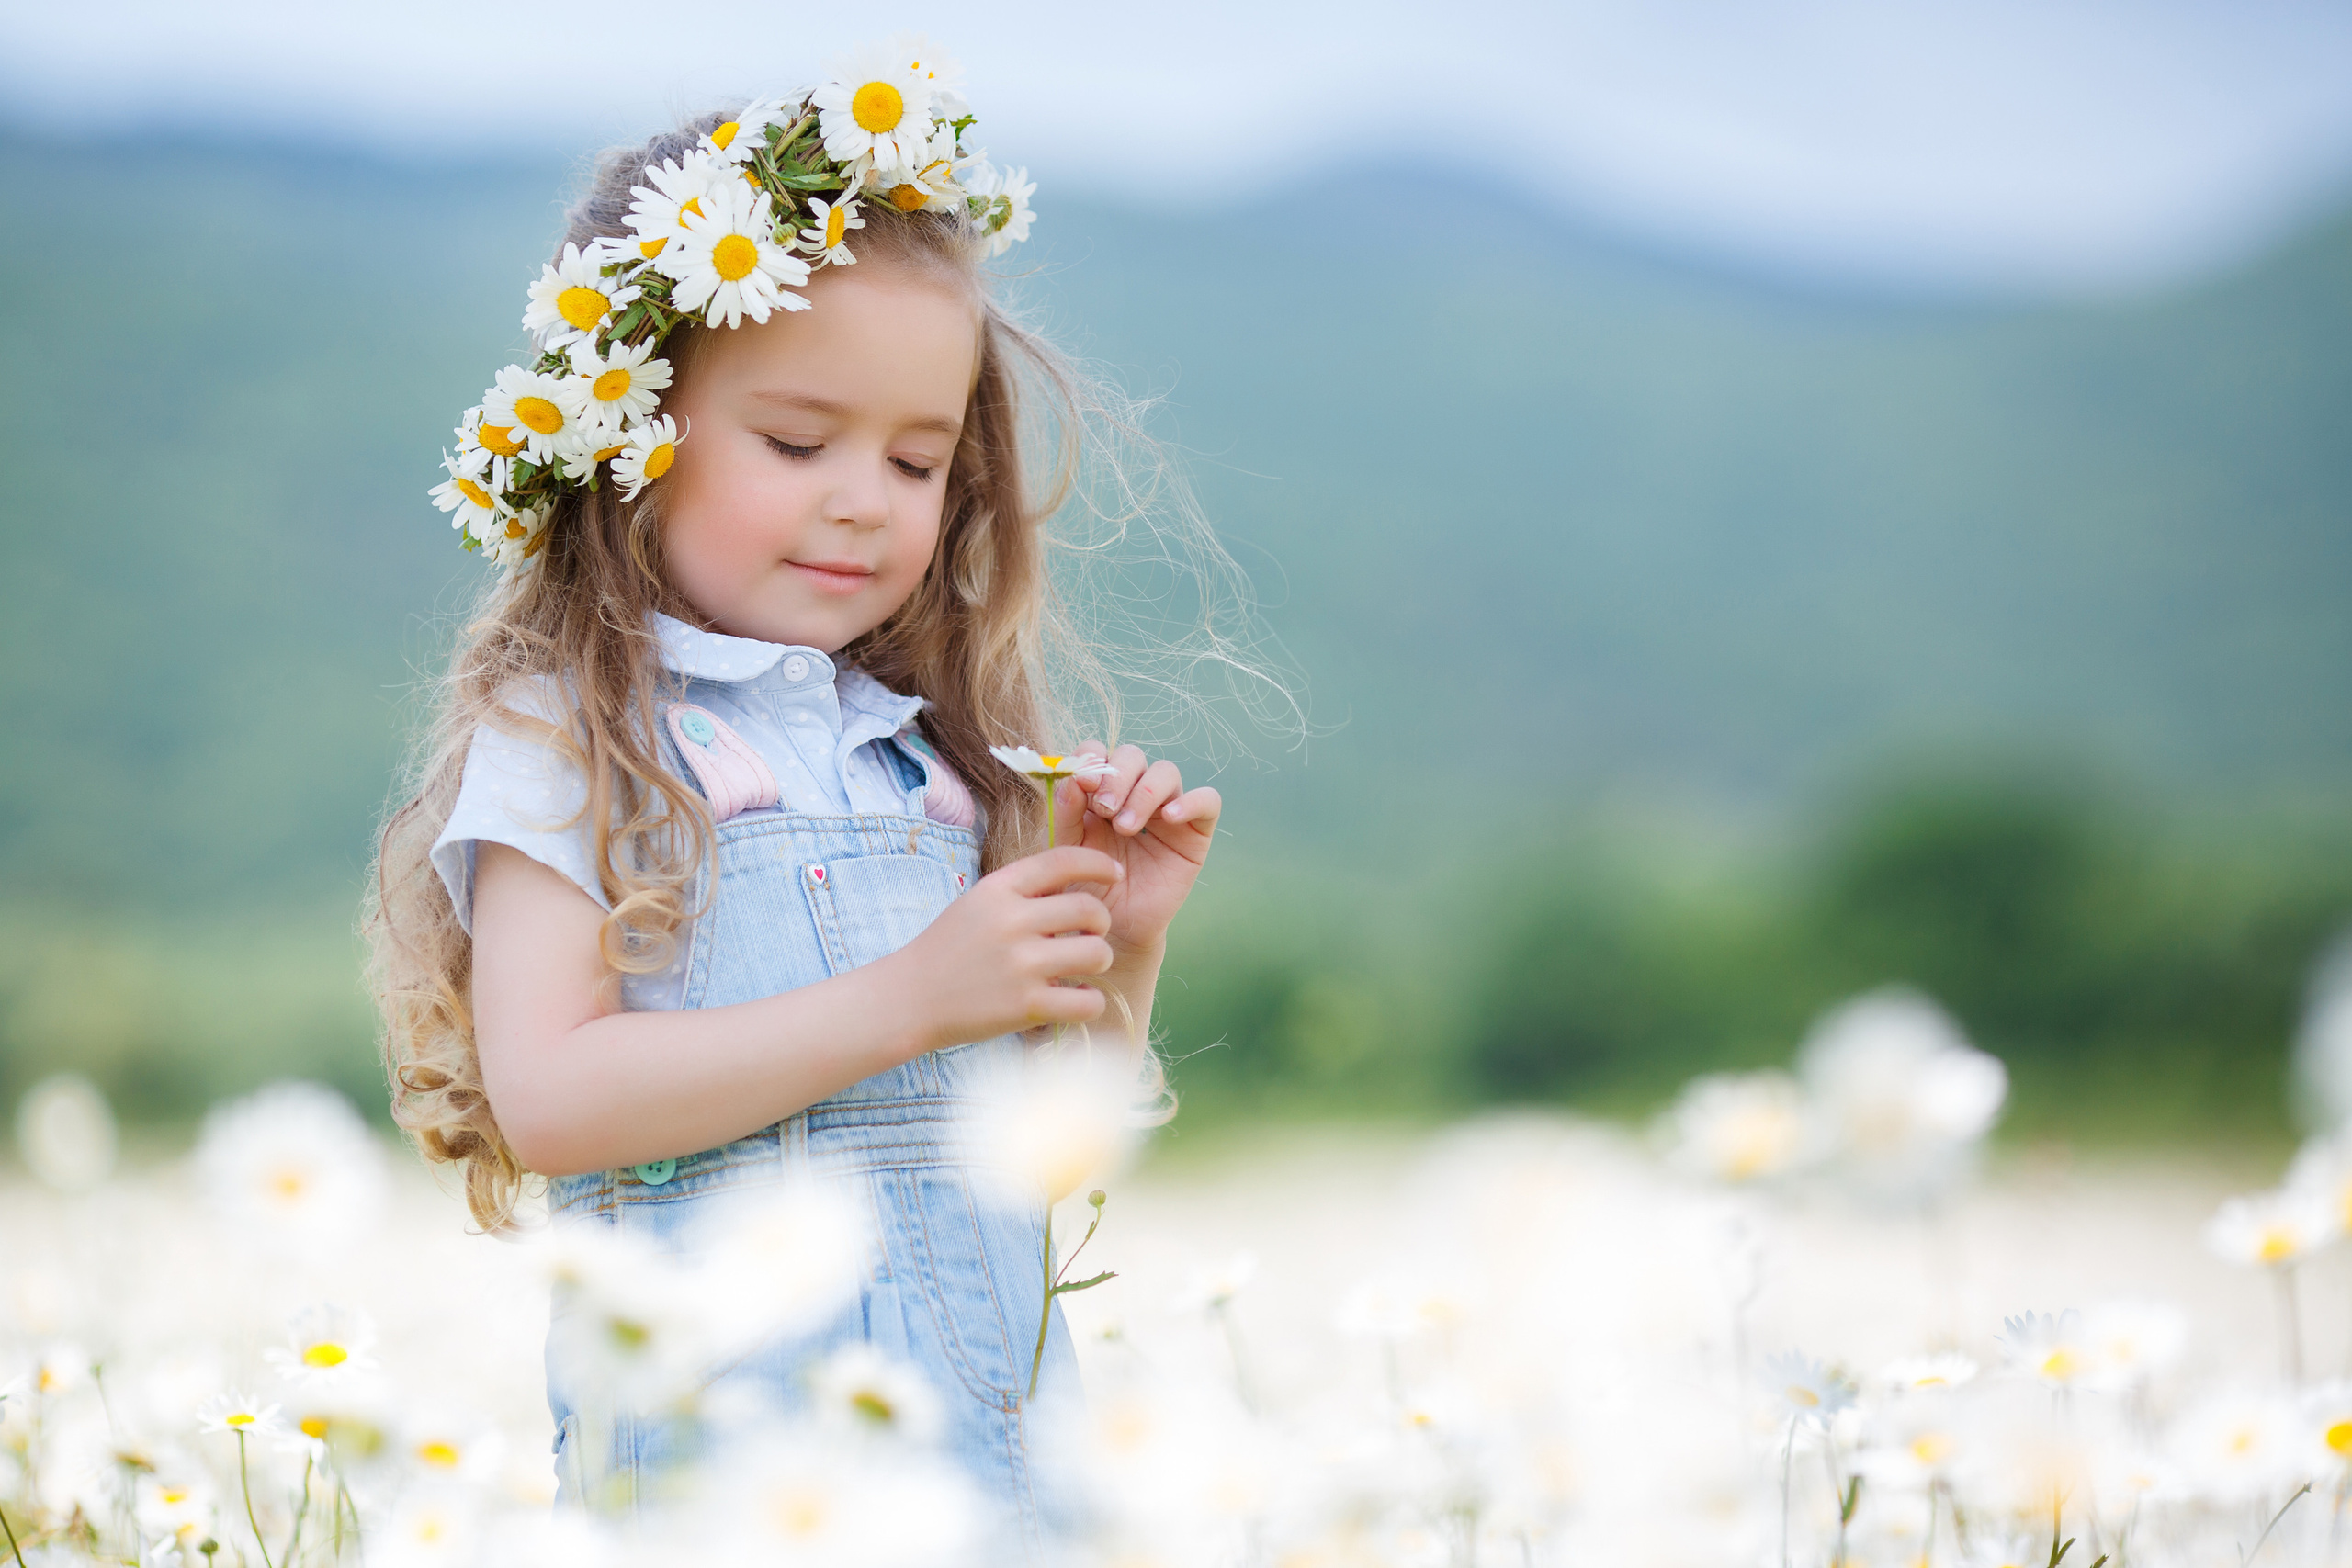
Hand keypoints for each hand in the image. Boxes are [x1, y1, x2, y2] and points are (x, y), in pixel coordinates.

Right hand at [887, 845, 1123, 1051]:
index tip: (1116, 873)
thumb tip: (1078, 875)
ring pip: (1098, 954)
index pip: (1064, 860)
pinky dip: (1090, 1002)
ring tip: (1082, 969)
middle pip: (1090, 909)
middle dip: (1101, 922)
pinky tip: (1075, 999)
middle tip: (1090, 935)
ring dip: (1099, 961)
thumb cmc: (949, 948)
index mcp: (999, 889)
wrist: (908, 999)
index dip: (1099, 864)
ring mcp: (1020, 965)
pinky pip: (1088, 1001)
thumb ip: (1023, 889)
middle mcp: (1011, 922)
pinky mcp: (1026, 1006)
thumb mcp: (978, 902)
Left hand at [1055, 742, 1219, 961]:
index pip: (1100, 753)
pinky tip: (1169, 819)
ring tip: (1125, 827)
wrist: (1115, 928)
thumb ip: (1067, 814)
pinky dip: (1190, 802)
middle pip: (1133, 756)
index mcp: (1102, 791)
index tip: (1082, 783)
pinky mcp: (1195, 832)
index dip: (1092, 759)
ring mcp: (1168, 810)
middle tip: (1104, 810)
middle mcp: (1135, 794)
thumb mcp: (1068, 850)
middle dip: (1117, 776)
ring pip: (1167, 772)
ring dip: (1144, 792)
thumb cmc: (1088, 888)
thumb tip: (1075, 778)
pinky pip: (1207, 800)